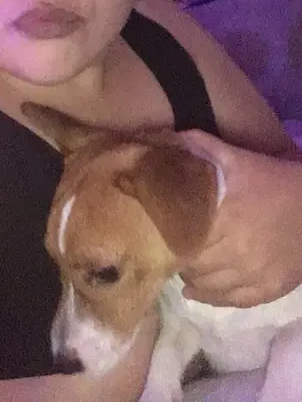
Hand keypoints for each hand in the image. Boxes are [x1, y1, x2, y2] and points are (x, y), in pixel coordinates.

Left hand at [179, 130, 301, 307]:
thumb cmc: (277, 181)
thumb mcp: (241, 159)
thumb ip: (206, 147)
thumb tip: (172, 136)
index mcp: (227, 217)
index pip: (185, 237)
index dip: (170, 237)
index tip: (159, 234)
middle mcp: (237, 250)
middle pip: (194, 264)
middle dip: (180, 258)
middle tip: (170, 251)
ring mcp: (254, 274)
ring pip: (210, 286)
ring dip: (193, 279)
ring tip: (183, 270)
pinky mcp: (270, 289)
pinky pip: (234, 301)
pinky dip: (213, 298)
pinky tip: (198, 293)